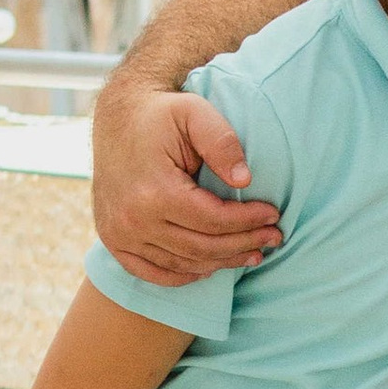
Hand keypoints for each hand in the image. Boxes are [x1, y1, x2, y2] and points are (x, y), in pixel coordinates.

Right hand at [92, 87, 277, 284]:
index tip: (274, 215)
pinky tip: (210, 267)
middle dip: (244, 244)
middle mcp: (132, 219)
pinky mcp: (113, 240)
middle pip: (202, 247)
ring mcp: (119, 233)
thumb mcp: (195, 113)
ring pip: (183, 263)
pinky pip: (153, 273)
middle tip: (273, 238)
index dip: (248, 221)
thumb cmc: (161, 114)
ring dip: (221, 262)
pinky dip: (184, 274)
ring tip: (252, 253)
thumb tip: (245, 180)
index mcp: (153, 190)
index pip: (214, 220)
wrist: (117, 118)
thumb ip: (223, 143)